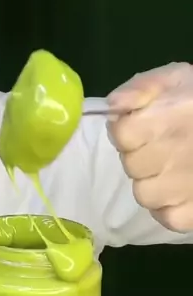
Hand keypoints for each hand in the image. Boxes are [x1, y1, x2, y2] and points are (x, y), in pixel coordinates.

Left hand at [106, 62, 192, 233]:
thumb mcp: (176, 77)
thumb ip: (141, 87)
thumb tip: (113, 106)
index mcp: (162, 122)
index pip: (120, 135)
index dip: (127, 128)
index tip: (141, 124)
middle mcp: (171, 157)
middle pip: (131, 165)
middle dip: (140, 153)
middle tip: (162, 144)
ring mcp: (183, 188)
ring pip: (144, 194)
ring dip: (152, 181)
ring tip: (171, 167)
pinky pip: (167, 218)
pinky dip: (168, 207)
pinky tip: (179, 190)